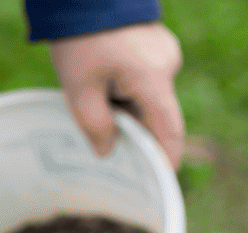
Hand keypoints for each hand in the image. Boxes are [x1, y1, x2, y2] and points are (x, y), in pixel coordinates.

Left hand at [49, 22, 184, 171]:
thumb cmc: (79, 35)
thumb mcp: (78, 87)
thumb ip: (95, 125)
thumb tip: (108, 151)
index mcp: (152, 79)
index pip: (169, 132)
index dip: (166, 161)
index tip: (158, 182)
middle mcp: (168, 65)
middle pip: (159, 114)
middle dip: (138, 130)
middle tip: (111, 142)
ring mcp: (165, 51)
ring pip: (152, 95)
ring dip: (131, 106)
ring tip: (100, 97)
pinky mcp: (158, 42)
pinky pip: (150, 76)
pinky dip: (131, 86)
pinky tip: (107, 78)